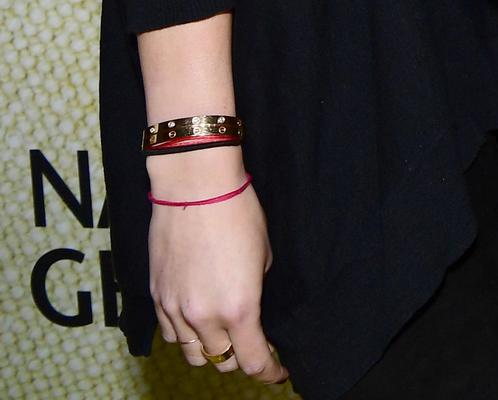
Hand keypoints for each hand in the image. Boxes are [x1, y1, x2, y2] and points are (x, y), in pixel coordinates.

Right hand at [148, 148, 286, 382]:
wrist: (195, 189)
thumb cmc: (239, 214)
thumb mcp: (264, 257)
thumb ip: (257, 291)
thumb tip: (252, 306)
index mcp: (239, 308)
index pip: (252, 361)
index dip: (269, 373)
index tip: (278, 373)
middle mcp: (203, 317)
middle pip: (221, 361)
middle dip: (241, 357)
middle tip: (254, 345)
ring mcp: (174, 309)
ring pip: (191, 353)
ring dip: (211, 350)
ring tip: (225, 335)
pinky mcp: (155, 296)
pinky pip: (169, 332)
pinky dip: (186, 335)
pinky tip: (197, 321)